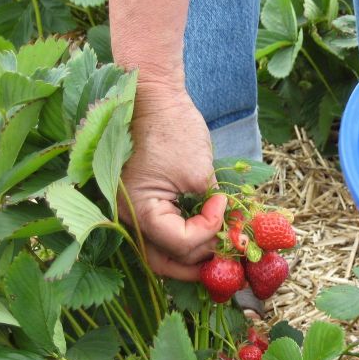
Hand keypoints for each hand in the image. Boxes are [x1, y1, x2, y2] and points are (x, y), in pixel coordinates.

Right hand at [119, 79, 226, 280]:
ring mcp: (132, 213)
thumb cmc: (174, 129)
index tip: (222, 203)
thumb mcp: (199, 172)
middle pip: (166, 261)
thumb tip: (229, 233)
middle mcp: (129, 218)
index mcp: (140, 210)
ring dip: (192, 255)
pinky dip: (183, 238)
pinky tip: (206, 234)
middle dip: (201, 261)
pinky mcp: (142, 205)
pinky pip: (161, 233)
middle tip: (228, 253)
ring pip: (161, 253)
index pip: (181, 243)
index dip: (210, 230)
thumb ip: (212, 209)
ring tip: (220, 250)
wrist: (153, 98)